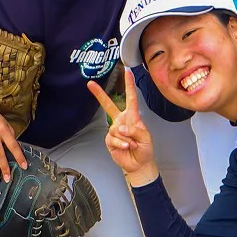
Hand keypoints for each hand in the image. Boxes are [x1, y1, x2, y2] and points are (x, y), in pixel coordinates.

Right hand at [88, 69, 158, 185]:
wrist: (138, 164)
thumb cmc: (144, 149)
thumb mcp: (145, 137)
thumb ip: (135, 130)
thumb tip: (120, 127)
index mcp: (132, 116)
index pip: (130, 98)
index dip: (129, 85)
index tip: (127, 72)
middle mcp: (121, 120)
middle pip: (108, 105)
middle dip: (99, 94)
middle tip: (90, 84)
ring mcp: (114, 130)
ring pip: (116, 129)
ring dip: (126, 139)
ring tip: (132, 144)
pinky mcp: (109, 139)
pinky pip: (113, 138)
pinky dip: (121, 144)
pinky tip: (126, 147)